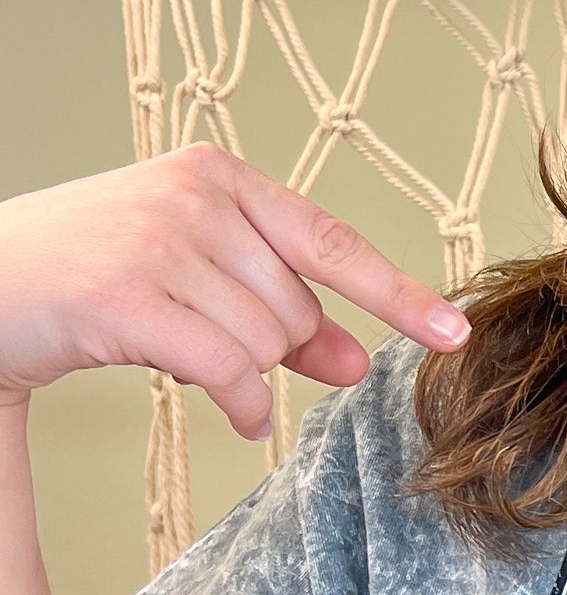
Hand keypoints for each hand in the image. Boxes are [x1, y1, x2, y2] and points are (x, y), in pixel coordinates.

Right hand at [0, 145, 469, 439]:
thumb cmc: (85, 280)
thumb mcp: (189, 279)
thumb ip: (276, 313)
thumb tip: (355, 360)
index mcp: (218, 176)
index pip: (330, 241)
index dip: (397, 293)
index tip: (453, 334)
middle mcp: (194, 196)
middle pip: (295, 307)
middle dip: (278, 351)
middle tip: (221, 356)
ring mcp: (159, 240)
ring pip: (264, 342)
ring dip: (253, 384)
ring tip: (216, 386)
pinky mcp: (128, 295)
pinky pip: (228, 370)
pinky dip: (243, 405)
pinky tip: (238, 418)